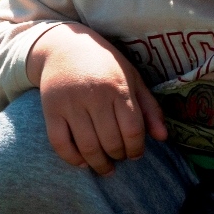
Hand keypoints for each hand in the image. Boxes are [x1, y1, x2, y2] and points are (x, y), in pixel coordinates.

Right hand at [27, 23, 167, 173]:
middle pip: (111, 141)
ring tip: (105, 166)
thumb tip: (163, 137)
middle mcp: (94, 96)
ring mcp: (70, 104)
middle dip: (118, 156)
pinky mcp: (51, 110)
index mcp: (118, 87)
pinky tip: (83, 161)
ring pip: (87, 147)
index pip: (132, 130)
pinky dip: (72, 159)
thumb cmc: (105, 65)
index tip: (135, 154)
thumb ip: (150, 108)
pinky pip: (59, 143)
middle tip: (120, 157)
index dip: (136, 149)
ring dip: (99, 164)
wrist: (64, 46)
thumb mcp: (132, 79)